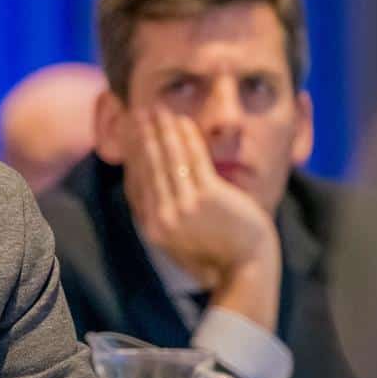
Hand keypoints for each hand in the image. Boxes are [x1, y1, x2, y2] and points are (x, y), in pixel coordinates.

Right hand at [123, 109, 281, 329]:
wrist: (245, 267)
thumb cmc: (216, 251)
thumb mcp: (177, 237)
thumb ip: (161, 211)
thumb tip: (146, 182)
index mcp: (151, 227)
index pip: (136, 180)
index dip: (132, 152)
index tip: (130, 132)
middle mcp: (162, 217)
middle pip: (149, 166)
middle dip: (143, 135)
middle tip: (139, 112)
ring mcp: (184, 207)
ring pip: (169, 159)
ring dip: (162, 130)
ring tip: (158, 110)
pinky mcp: (208, 197)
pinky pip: (194, 159)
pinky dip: (187, 137)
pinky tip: (183, 121)